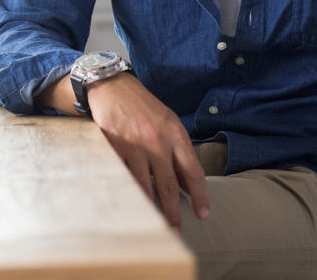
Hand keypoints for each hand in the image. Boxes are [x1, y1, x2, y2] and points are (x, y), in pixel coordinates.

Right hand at [88, 74, 210, 229]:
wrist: (113, 88)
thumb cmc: (143, 107)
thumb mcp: (168, 123)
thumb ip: (179, 151)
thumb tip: (189, 184)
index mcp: (175, 133)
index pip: (193, 170)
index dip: (200, 195)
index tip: (203, 213)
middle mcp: (157, 141)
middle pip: (169, 184)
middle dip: (174, 211)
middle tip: (177, 229)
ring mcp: (135, 146)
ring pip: (145, 185)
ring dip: (151, 208)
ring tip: (155, 224)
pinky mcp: (115, 149)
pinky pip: (124, 177)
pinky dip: (129, 192)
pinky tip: (132, 205)